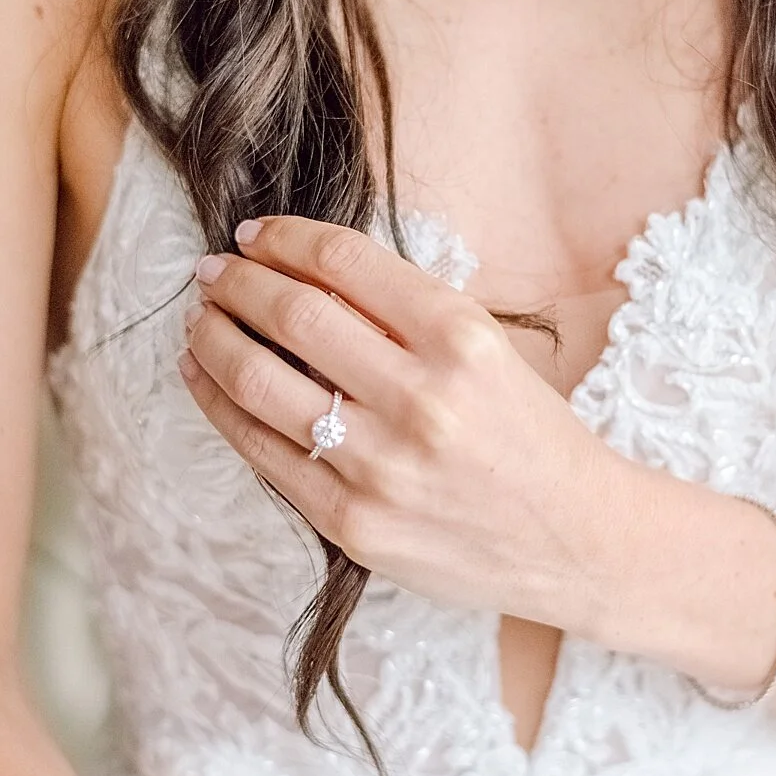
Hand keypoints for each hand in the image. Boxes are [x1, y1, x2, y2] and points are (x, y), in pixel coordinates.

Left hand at [177, 215, 631, 628]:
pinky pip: (265, 452)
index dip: (285, 239)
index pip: (344, 264)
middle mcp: (420, 398)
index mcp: (461, 338)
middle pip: (293, 315)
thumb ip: (406, 314)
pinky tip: (205, 377)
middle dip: (237, 283)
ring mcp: (381, 465)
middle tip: (213, 271)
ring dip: (214, 338)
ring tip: (200, 319)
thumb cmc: (533, 436)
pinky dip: (220, 405)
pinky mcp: (354, 522)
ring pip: (261, 381)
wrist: (576, 540)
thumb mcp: (490, 349)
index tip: (255, 235)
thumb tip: (302, 274)